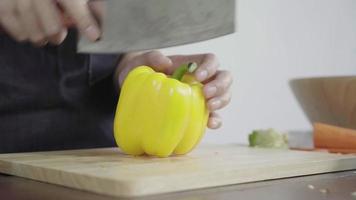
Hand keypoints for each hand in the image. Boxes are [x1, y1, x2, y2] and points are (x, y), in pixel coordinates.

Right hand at [0, 0, 102, 45]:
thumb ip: (88, 2)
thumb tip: (102, 16)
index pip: (72, 4)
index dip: (84, 21)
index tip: (94, 36)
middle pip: (52, 26)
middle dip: (57, 35)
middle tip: (58, 36)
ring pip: (34, 32)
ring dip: (41, 37)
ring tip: (44, 34)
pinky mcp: (2, 5)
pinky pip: (16, 30)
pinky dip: (24, 33)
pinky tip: (28, 28)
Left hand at [115, 51, 232, 128]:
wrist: (135, 89)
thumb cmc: (141, 71)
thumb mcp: (142, 62)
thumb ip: (152, 57)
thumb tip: (166, 63)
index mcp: (193, 63)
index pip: (211, 60)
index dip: (210, 67)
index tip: (198, 76)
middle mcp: (202, 79)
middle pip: (224, 78)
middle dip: (220, 86)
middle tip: (206, 94)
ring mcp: (202, 96)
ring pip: (224, 95)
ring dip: (221, 101)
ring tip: (210, 107)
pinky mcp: (198, 112)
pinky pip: (213, 116)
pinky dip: (216, 120)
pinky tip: (210, 124)